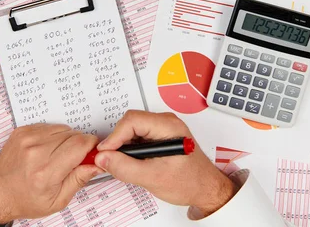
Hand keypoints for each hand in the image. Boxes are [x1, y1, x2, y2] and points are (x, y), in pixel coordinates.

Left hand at [0, 124, 102, 223]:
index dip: (91, 147)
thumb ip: (79, 179)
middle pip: (74, 135)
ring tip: (57, 156)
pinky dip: (53, 136)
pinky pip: (49, 126)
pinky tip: (46, 149)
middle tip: (72, 160)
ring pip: (63, 128)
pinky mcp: (23, 131)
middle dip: (79, 145)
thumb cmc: (26, 199)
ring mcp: (27, 139)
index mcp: (46, 171)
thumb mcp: (58, 200)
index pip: (80, 144)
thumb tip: (97, 164)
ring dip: (66, 140)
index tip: (92, 154)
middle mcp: (36, 152)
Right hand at [95, 111, 235, 216]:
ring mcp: (163, 129)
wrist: (205, 189)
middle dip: (118, 142)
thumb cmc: (190, 182)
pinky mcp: (160, 136)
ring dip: (125, 146)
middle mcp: (166, 123)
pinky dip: (131, 149)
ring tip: (125, 164)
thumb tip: (104, 158)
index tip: (105, 153)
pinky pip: (138, 136)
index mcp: (168, 126)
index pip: (132, 121)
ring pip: (133, 130)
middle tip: (111, 160)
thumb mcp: (152, 178)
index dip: (115, 137)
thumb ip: (125, 167)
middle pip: (131, 123)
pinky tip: (135, 163)